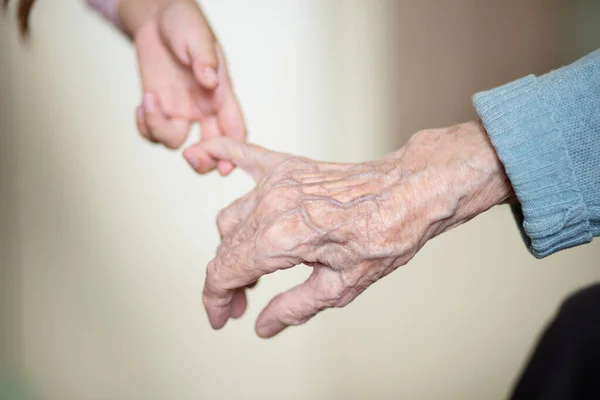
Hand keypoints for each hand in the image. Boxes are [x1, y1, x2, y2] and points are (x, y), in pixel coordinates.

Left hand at [131, 0, 244, 174]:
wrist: (158, 18)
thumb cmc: (185, 24)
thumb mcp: (197, 37)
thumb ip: (204, 59)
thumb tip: (210, 81)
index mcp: (221, 95)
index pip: (234, 129)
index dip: (233, 151)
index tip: (225, 167)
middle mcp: (204, 109)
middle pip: (211, 148)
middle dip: (203, 160)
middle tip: (189, 155)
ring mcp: (181, 111)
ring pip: (176, 143)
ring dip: (159, 129)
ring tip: (148, 99)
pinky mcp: (160, 108)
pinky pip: (154, 133)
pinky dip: (145, 127)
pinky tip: (142, 104)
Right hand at [200, 121, 513, 336]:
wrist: (410, 192)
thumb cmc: (386, 235)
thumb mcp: (341, 286)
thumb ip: (294, 307)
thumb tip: (263, 325)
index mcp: (281, 238)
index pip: (225, 271)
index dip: (216, 300)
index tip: (221, 317)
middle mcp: (270, 205)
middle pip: (225, 248)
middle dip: (227, 282)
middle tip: (242, 306)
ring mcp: (277, 182)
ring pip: (230, 217)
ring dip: (230, 247)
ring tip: (250, 270)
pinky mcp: (287, 167)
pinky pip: (241, 155)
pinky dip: (217, 156)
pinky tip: (199, 155)